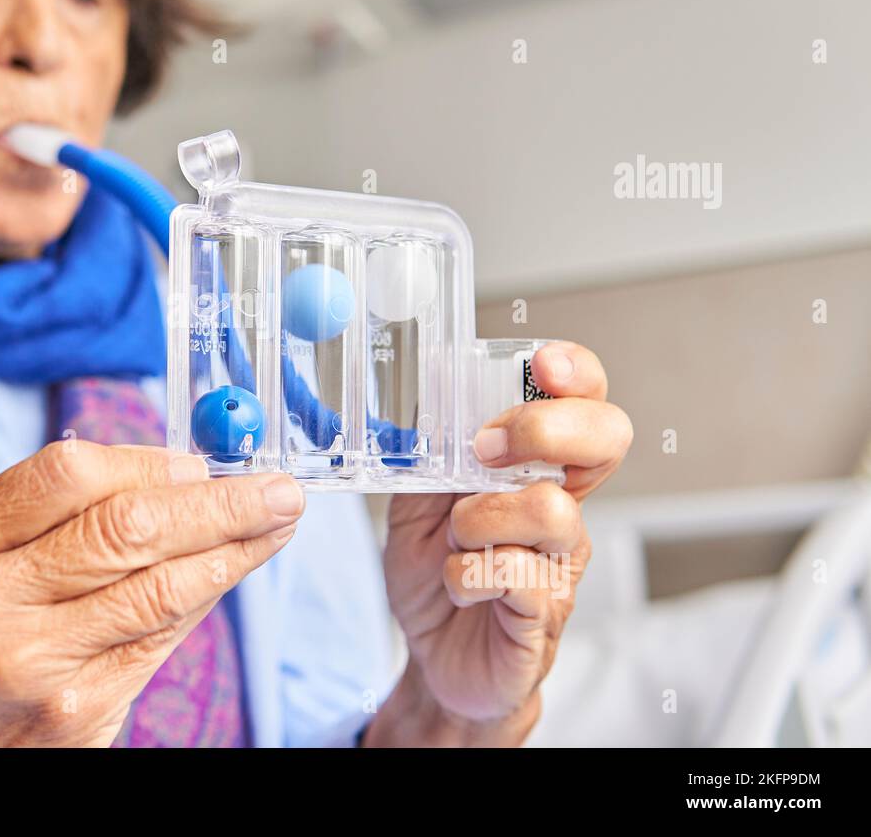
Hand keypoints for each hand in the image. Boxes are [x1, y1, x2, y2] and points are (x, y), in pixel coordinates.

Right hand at [0, 440, 303, 746]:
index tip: (200, 462)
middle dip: (217, 502)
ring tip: (277, 523)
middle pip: (124, 527)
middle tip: (276, 488)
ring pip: (158, 586)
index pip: (67, 473)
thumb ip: (55, 519)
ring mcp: (30, 661)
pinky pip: (161, 638)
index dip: (148, 462)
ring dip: (233, 548)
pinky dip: (208, 595)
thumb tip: (180, 477)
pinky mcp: (75, 710)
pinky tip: (235, 571)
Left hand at [366, 341, 631, 745]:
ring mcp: (561, 560)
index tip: (542, 363)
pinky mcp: (545, 612)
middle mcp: (563, 507)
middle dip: (542, 428)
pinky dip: (469, 575)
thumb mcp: (417, 501)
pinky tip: (458, 586)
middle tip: (483, 450)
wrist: (434, 659)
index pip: (586, 403)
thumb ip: (430, 456)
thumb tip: (427, 402)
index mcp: (537, 470)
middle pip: (605, 439)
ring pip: (552, 509)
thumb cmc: (437, 574)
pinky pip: (518, 575)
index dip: (578, 374)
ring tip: (456, 543)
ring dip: (481, 520)